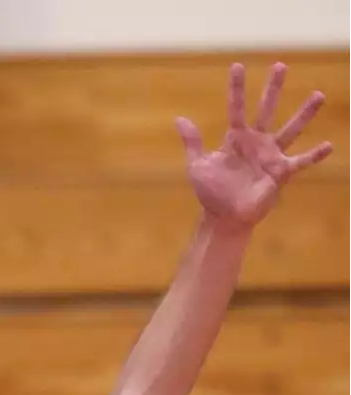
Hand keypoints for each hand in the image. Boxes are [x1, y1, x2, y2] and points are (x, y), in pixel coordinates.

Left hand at [177, 62, 332, 229]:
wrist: (225, 216)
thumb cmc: (211, 191)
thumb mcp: (197, 165)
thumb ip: (192, 142)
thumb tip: (179, 118)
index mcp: (236, 138)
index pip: (236, 108)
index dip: (236, 88)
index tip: (237, 66)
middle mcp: (256, 142)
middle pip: (266, 109)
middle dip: (273, 88)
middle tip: (280, 65)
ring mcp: (270, 156)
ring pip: (290, 129)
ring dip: (304, 114)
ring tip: (318, 95)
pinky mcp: (280, 173)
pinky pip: (300, 162)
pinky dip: (314, 155)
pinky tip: (328, 145)